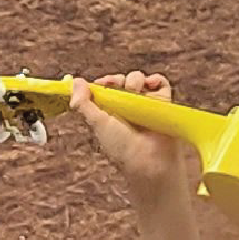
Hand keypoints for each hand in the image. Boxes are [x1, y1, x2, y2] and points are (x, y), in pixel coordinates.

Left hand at [71, 71, 195, 197]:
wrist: (149, 160)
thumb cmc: (121, 146)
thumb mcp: (97, 123)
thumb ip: (84, 104)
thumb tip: (75, 83)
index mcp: (108, 111)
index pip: (103, 88)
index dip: (101, 83)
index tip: (99, 83)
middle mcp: (126, 106)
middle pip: (120, 81)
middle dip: (116, 79)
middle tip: (115, 85)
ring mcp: (144, 103)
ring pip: (138, 79)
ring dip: (135, 80)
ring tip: (135, 93)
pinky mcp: (163, 102)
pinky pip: (160, 83)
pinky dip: (155, 80)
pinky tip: (149, 85)